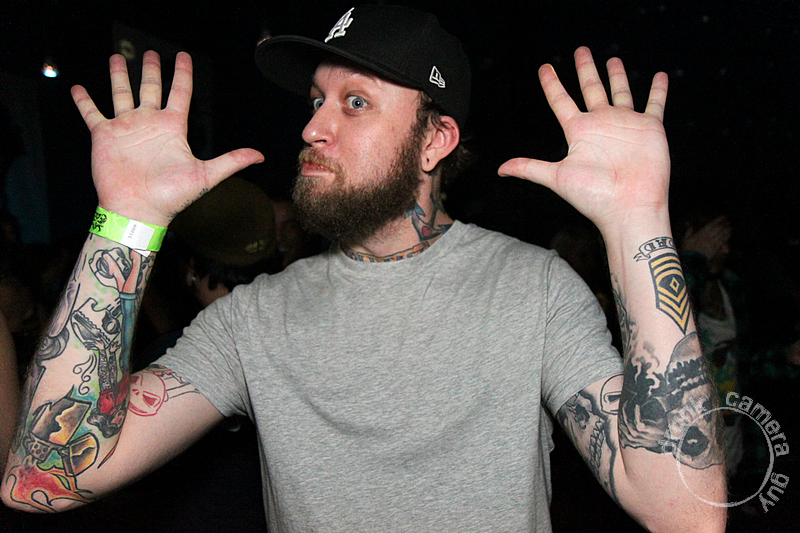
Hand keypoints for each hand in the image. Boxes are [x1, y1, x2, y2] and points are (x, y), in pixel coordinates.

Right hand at [71, 51, 263, 226]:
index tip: (184, 56)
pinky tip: (79, 89)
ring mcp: (126, 129)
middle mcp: (149, 124)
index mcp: (172, 128)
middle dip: (150, 71)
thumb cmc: (172, 197)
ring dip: (118, 77)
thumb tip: (261, 156)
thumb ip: (232, 161)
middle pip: (150, 89)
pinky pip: (92, 114)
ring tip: (116, 58)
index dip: (182, 74)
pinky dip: (85, 101)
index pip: (179, 92)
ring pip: (121, 94)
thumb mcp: (206, 175)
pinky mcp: (105, 136)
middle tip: (150, 53)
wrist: (139, 211)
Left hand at [498, 47, 669, 231]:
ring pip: (620, 92)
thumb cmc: (593, 196)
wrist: (628, 206)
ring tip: (612, 59)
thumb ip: (529, 168)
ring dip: (616, 76)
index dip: (551, 84)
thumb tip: (499, 170)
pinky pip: (655, 104)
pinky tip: (660, 76)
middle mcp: (600, 124)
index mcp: (578, 132)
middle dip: (585, 69)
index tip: (544, 68)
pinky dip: (658, 91)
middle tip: (580, 50)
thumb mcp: (556, 177)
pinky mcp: (649, 128)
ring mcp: (625, 125)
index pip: (561, 101)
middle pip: (590, 89)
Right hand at [681, 215, 730, 262]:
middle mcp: (709, 236)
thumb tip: (690, 226)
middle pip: (719, 228)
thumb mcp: (686, 240)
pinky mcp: (716, 248)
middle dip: (724, 224)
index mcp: (702, 233)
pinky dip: (726, 237)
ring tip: (730, 227)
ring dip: (727, 230)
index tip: (723, 216)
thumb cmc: (688, 250)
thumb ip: (689, 232)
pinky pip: (723, 241)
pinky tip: (729, 235)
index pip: (712, 224)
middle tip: (728, 221)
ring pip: (722, 234)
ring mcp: (713, 242)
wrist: (693, 260)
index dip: (719, 220)